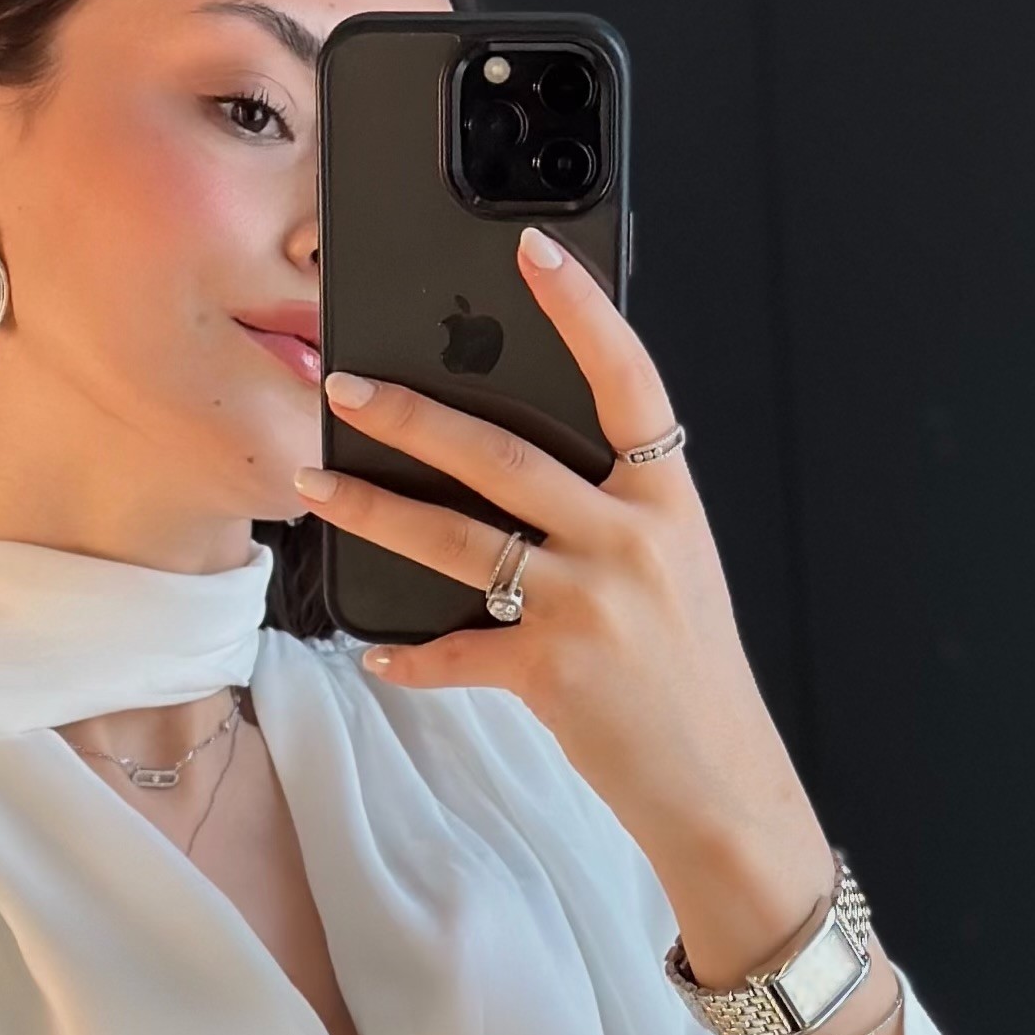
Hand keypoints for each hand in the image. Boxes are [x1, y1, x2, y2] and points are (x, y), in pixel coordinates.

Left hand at [294, 233, 834, 986]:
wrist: (719, 782)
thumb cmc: (690, 675)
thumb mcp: (676, 569)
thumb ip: (614, 511)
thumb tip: (523, 470)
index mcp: (666, 498)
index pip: (626, 378)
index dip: (582, 310)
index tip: (533, 253)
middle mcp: (628, 538)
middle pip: (502, 453)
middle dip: (410, 415)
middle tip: (343, 385)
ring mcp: (588, 602)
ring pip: (458, 538)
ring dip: (374, 510)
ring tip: (315, 486)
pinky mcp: (550, 670)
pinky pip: (457, 650)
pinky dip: (412, 655)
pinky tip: (376, 652)